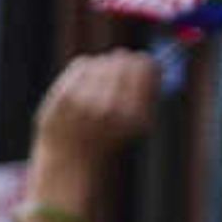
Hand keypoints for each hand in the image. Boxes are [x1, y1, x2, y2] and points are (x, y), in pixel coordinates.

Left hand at [32, 54, 158, 182]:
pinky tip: (81, 90)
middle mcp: (110, 109)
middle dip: (123, 63)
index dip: (144, 63)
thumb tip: (158, 60)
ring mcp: (84, 103)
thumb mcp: (137, 122)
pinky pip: (82, 64)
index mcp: (134, 117)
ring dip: (102, 68)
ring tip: (96, 90)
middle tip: (118, 70)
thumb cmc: (109, 139)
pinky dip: (84, 71)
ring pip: (102, 61)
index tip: (140, 66)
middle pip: (123, 60)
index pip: (146, 67)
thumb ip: (149, 92)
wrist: (70, 161)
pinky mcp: (64, 97)